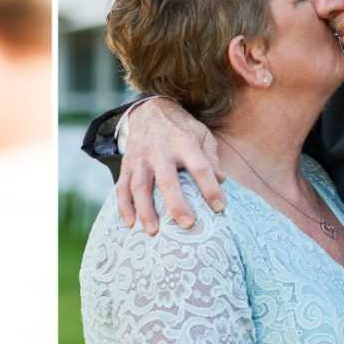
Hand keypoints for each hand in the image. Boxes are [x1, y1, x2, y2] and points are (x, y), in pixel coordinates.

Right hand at [117, 97, 225, 234]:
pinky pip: (122, 187)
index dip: (210, 187)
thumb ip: (211, 157)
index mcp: (184, 143)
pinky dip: (124, 206)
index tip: (220, 207)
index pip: (200, 167)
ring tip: (153, 232)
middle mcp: (160, 151)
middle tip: (187, 225)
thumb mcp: (201, 134)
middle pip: (167, 180)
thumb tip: (222, 180)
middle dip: (176, 203)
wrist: (149, 111)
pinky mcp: (127, 165)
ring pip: (140, 186)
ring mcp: (141, 159)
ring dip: (145, 210)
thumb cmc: (181, 128)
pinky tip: (129, 223)